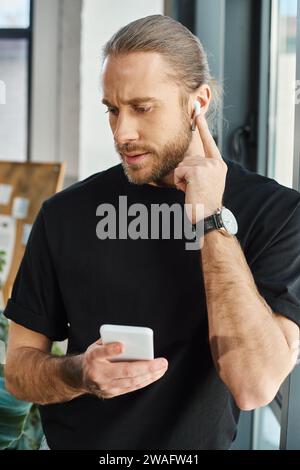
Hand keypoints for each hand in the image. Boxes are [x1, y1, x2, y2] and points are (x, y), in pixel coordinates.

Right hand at [81, 339, 167, 398]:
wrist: (80, 376)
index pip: (100, 353)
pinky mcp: (110, 393)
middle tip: (162, 362)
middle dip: (146, 367)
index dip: (111, 350)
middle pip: (124, 371)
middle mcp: (97, 373)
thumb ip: (111, 342)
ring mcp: (104, 386)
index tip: (122, 345)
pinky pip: (131, 387)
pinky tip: (154, 375)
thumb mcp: (97, 345)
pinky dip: (144, 381)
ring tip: (162, 368)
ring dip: (150, 375)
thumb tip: (131, 341)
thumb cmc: (95, 356)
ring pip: (131, 382)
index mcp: (92, 357)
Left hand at [174, 104, 226, 221]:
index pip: (209, 143)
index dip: (203, 128)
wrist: (208, 216)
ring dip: (182, 179)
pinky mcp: (198, 171)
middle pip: (188, 159)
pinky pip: (179, 171)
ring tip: (193, 191)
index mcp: (218, 165)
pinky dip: (179, 182)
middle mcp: (215, 163)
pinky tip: (189, 191)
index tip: (198, 113)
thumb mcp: (206, 182)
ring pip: (182, 165)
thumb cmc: (204, 203)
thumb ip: (200, 169)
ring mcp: (207, 166)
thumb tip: (186, 163)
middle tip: (195, 189)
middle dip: (185, 174)